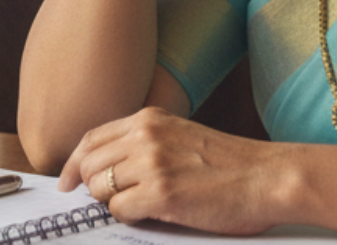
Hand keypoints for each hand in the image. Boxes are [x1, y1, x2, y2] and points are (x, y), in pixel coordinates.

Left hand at [57, 106, 287, 234]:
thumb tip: (107, 170)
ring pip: (99, 189)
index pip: (92, 138)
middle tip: (105, 202)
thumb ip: (146, 144)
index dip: (73, 163)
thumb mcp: (182, 137)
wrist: (269, 177)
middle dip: (89, 188)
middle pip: (88, 164)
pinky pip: (119, 211)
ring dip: (112, 203)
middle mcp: (146, 136)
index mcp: (150, 119)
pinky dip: (128, 217)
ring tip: (140, 206)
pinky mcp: (162, 193)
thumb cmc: (233, 165)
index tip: (66, 181)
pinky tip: (153, 214)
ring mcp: (153, 163)